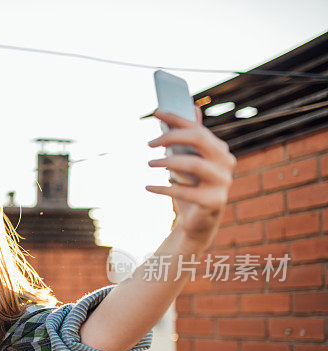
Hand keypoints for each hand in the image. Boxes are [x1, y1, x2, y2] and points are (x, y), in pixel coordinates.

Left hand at [145, 108, 235, 253]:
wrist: (197, 222)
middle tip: (149, 143)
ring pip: (194, 164)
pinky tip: (148, 186)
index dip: (176, 118)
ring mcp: (223, 182)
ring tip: (150, 163)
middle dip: (172, 136)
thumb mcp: (185, 161)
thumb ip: (186, 137)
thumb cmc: (190, 187)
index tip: (155, 112)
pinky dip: (163, 188)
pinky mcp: (214, 201)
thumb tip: (189, 107)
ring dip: (167, 162)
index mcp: (219, 150)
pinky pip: (185, 191)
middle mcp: (226, 163)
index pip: (197, 128)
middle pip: (200, 139)